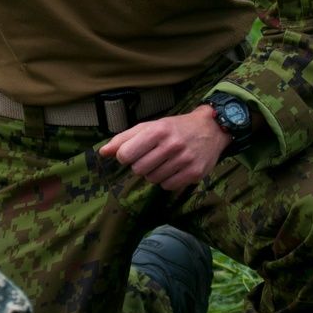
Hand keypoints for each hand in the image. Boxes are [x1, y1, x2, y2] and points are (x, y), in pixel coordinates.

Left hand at [99, 105, 231, 192]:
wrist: (210, 129)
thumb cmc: (174, 128)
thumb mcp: (149, 126)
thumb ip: (124, 139)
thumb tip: (102, 152)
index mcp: (158, 130)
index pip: (126, 154)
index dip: (125, 156)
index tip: (132, 153)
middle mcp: (172, 145)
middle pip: (138, 169)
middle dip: (140, 165)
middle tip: (151, 156)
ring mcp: (185, 160)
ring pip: (152, 179)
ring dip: (154, 173)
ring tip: (164, 161)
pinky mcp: (194, 173)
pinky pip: (167, 186)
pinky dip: (167, 180)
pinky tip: (174, 169)